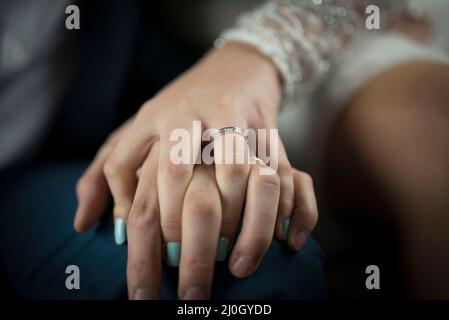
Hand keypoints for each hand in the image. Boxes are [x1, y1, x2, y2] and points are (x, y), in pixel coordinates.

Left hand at [73, 42, 317, 298]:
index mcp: (159, 117)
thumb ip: (108, 170)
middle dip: (194, 238)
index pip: (149, 171)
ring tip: (239, 265)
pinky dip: (288, 210)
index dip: (157, 220)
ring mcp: (239, 123)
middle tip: (195, 285)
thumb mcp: (138, 128)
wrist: (236, 68)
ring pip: (242, 176)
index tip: (160, 260)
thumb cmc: (181, 105)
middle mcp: (198, 118)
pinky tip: (285, 240)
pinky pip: (286, 175)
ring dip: (243, 226)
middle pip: (190, 176)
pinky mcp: (273, 134)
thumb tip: (85, 222)